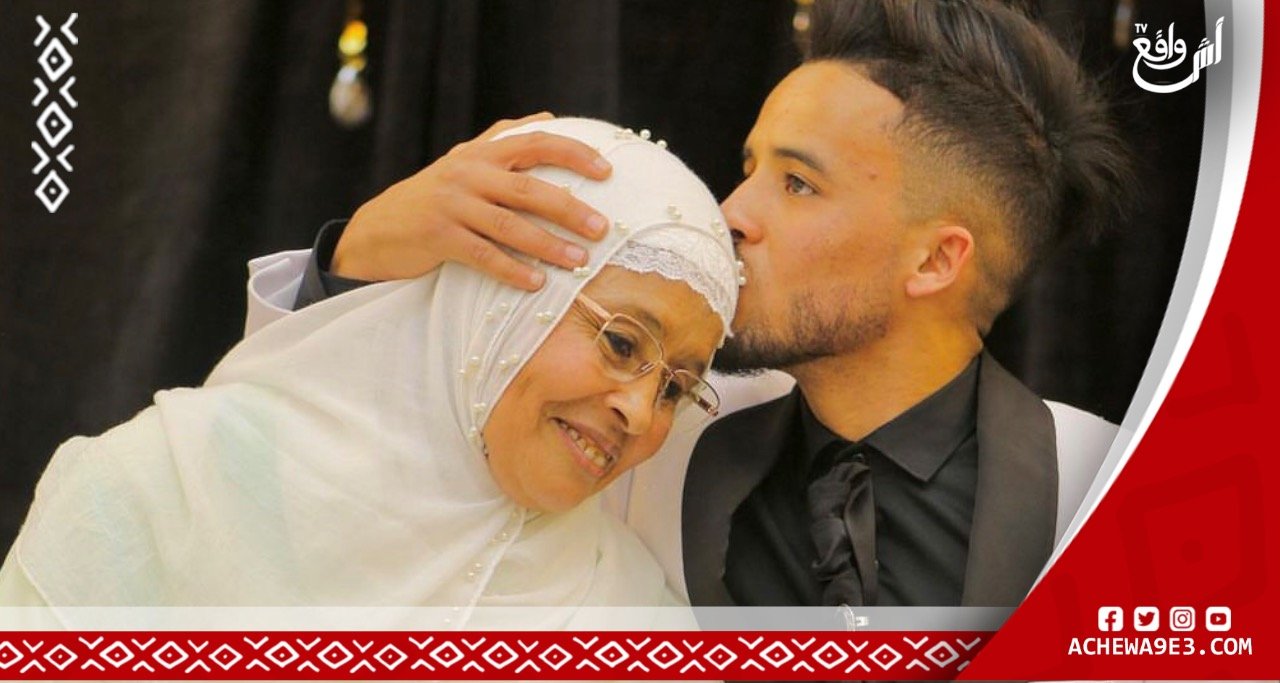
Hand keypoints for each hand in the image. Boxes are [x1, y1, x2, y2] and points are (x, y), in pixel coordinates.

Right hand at [332, 112, 612, 289]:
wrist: (377, 230)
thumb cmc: (433, 197)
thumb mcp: (464, 162)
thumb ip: (502, 139)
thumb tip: (549, 117)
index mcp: (481, 153)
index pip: (535, 142)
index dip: (573, 153)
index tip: (607, 171)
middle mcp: (467, 173)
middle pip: (528, 188)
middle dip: (570, 209)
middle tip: (602, 228)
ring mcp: (451, 205)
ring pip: (508, 225)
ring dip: (548, 244)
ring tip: (579, 261)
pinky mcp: (437, 236)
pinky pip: (482, 256)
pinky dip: (511, 270)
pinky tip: (536, 283)